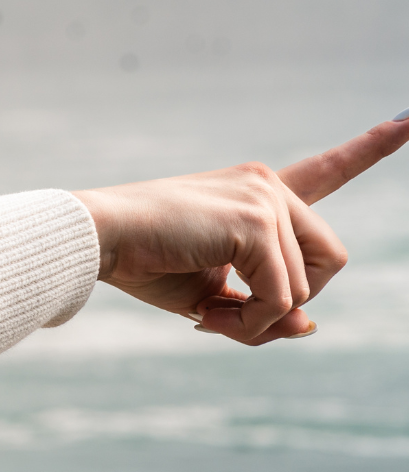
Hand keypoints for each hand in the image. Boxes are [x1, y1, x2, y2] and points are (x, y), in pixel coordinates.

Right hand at [71, 117, 408, 345]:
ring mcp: (265, 199)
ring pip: (304, 287)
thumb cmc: (143, 261)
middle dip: (287, 302)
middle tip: (231, 315)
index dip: (372, 147)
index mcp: (256, 192)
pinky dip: (251, 321)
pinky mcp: (256, 222)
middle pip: (329, 262)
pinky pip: (281, 296)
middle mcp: (267, 185)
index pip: (327, 169)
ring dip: (260, 319)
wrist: (98, 239)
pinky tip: (209, 313)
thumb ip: (264, 309)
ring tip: (209, 314)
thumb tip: (307, 324)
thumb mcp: (213, 294)